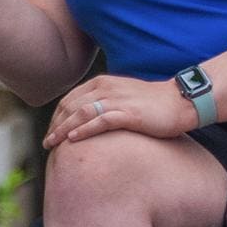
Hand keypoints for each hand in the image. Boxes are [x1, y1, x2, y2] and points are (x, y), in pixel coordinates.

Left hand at [42, 74, 196, 147]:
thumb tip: (86, 121)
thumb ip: (103, 104)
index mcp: (101, 83)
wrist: (180, 102)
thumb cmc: (151, 104)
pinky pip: (100, 121)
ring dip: (63, 129)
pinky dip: (83, 130)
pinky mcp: (128, 113)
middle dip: (55, 125)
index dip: (56, 116)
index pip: (69, 99)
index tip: (50, 132)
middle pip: (70, 106)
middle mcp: (105, 88)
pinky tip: (72, 140)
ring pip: (80, 113)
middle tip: (46, 143)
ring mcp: (116, 100)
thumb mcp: (121, 98)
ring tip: (53, 143)